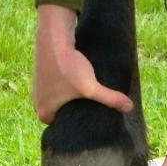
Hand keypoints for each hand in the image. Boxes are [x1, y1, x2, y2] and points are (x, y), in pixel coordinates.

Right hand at [31, 4, 133, 123]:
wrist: (54, 37)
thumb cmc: (67, 66)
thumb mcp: (90, 87)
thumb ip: (109, 98)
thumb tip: (129, 107)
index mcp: (44, 113)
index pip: (62, 128)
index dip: (77, 125)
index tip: (90, 120)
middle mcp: (37, 103)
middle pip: (61, 113)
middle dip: (75, 111)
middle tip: (91, 108)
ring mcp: (39, 88)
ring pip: (59, 99)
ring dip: (70, 97)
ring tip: (86, 95)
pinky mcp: (43, 74)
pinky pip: (57, 86)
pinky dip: (67, 85)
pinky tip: (77, 81)